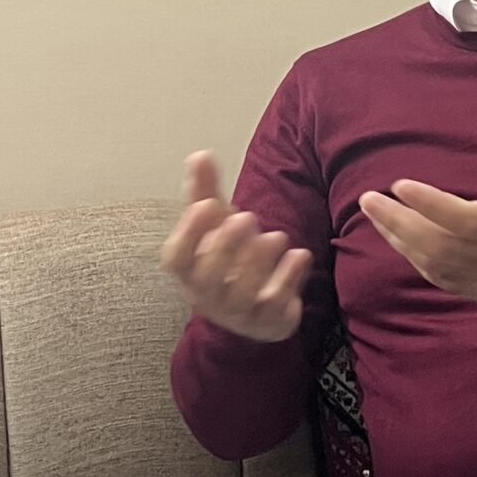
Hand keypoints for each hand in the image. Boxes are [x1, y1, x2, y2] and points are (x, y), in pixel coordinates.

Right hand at [161, 152, 311, 342]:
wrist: (251, 308)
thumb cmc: (226, 257)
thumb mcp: (215, 224)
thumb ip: (206, 191)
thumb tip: (200, 155)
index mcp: (188, 271)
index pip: (176, 259)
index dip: (188, 233)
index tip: (205, 205)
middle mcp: (208, 296)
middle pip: (208, 279)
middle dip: (226, 247)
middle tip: (247, 217)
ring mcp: (238, 313)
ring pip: (243, 295)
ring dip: (259, 262)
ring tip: (277, 237)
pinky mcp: (269, 322)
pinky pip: (276, 306)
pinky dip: (288, 279)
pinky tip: (300, 255)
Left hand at [361, 127, 476, 312]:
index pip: (466, 219)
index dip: (431, 205)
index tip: (400, 185)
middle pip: (438, 245)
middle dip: (399, 223)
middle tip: (369, 199)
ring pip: (434, 264)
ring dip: (401, 241)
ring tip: (376, 215)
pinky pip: (442, 280)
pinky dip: (416, 260)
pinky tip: (401, 242)